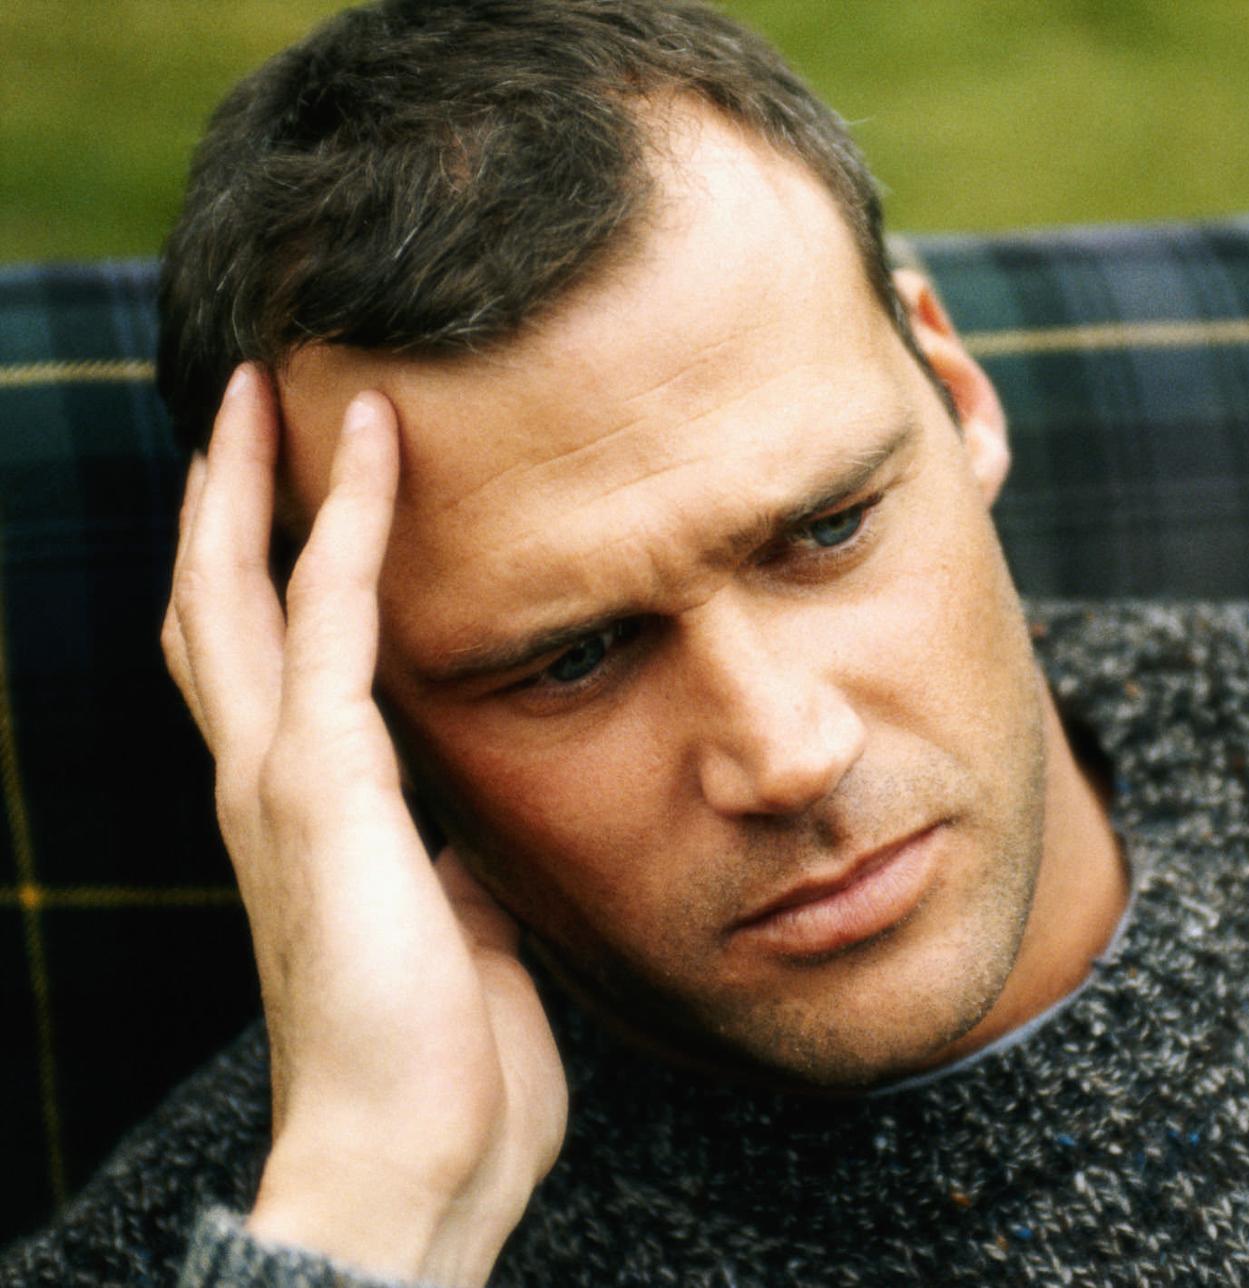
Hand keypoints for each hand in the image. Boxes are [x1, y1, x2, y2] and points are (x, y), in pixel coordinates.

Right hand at [162, 366, 566, 1286]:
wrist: (413, 1160)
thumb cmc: (443, 1068)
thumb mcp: (456, 933)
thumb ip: (448, 867)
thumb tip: (473, 833)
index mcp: (303, 823)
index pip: (260, 666)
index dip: (259, 568)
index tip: (290, 484)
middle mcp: (268, 789)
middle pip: (214, 609)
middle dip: (221, 502)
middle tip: (247, 401)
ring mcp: (282, 784)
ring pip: (242, 592)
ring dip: (258, 484)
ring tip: (282, 388)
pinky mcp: (326, 789)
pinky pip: (331, 621)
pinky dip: (350, 524)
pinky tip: (376, 449)